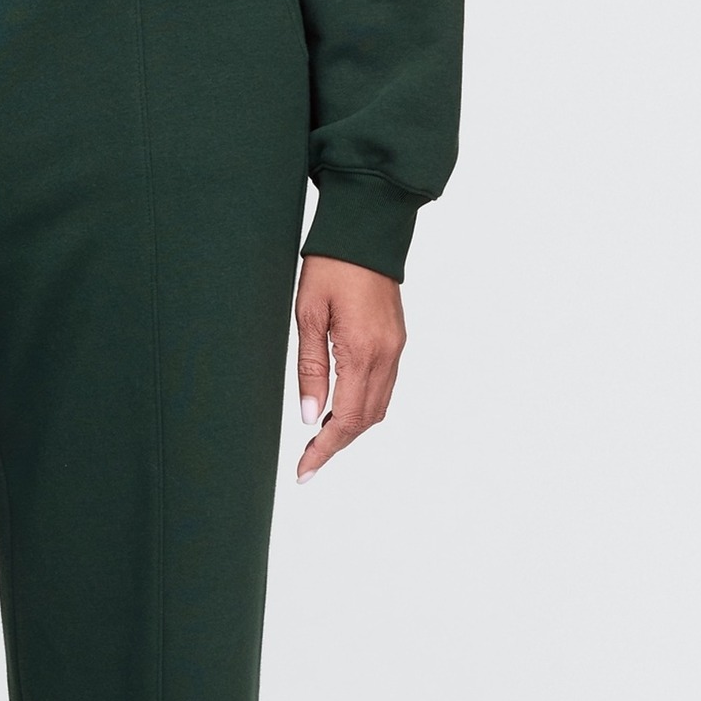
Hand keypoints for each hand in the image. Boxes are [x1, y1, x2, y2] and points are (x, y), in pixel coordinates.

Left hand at [293, 255, 405, 481]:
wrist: (366, 230)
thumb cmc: (331, 267)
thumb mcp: (308, 317)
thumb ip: (311, 370)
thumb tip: (311, 417)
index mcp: (363, 351)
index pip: (346, 418)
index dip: (324, 449)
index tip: (304, 471)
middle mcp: (387, 355)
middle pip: (365, 420)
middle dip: (336, 446)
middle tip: (307, 464)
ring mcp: (396, 348)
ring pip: (378, 407)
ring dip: (350, 429)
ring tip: (319, 442)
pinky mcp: (396, 340)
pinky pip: (384, 388)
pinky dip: (363, 408)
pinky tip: (340, 410)